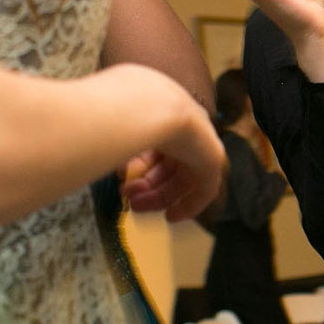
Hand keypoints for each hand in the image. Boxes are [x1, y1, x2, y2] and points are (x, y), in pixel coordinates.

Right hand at [119, 99, 224, 221]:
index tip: (123, 182)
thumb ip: (119, 145)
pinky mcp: (213, 160)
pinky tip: (171, 216)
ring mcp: (201, 143)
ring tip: (136, 206)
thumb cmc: (128, 111)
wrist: (153, 106)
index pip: (156, 149)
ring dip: (158, 196)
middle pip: (168, 166)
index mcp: (165, 116)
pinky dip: (189, 205)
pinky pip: (205, 189)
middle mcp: (185, 129)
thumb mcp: (120, 130)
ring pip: (182, 179)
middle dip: (146, 186)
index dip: (141, 168)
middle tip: (128, 199)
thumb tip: (110, 162)